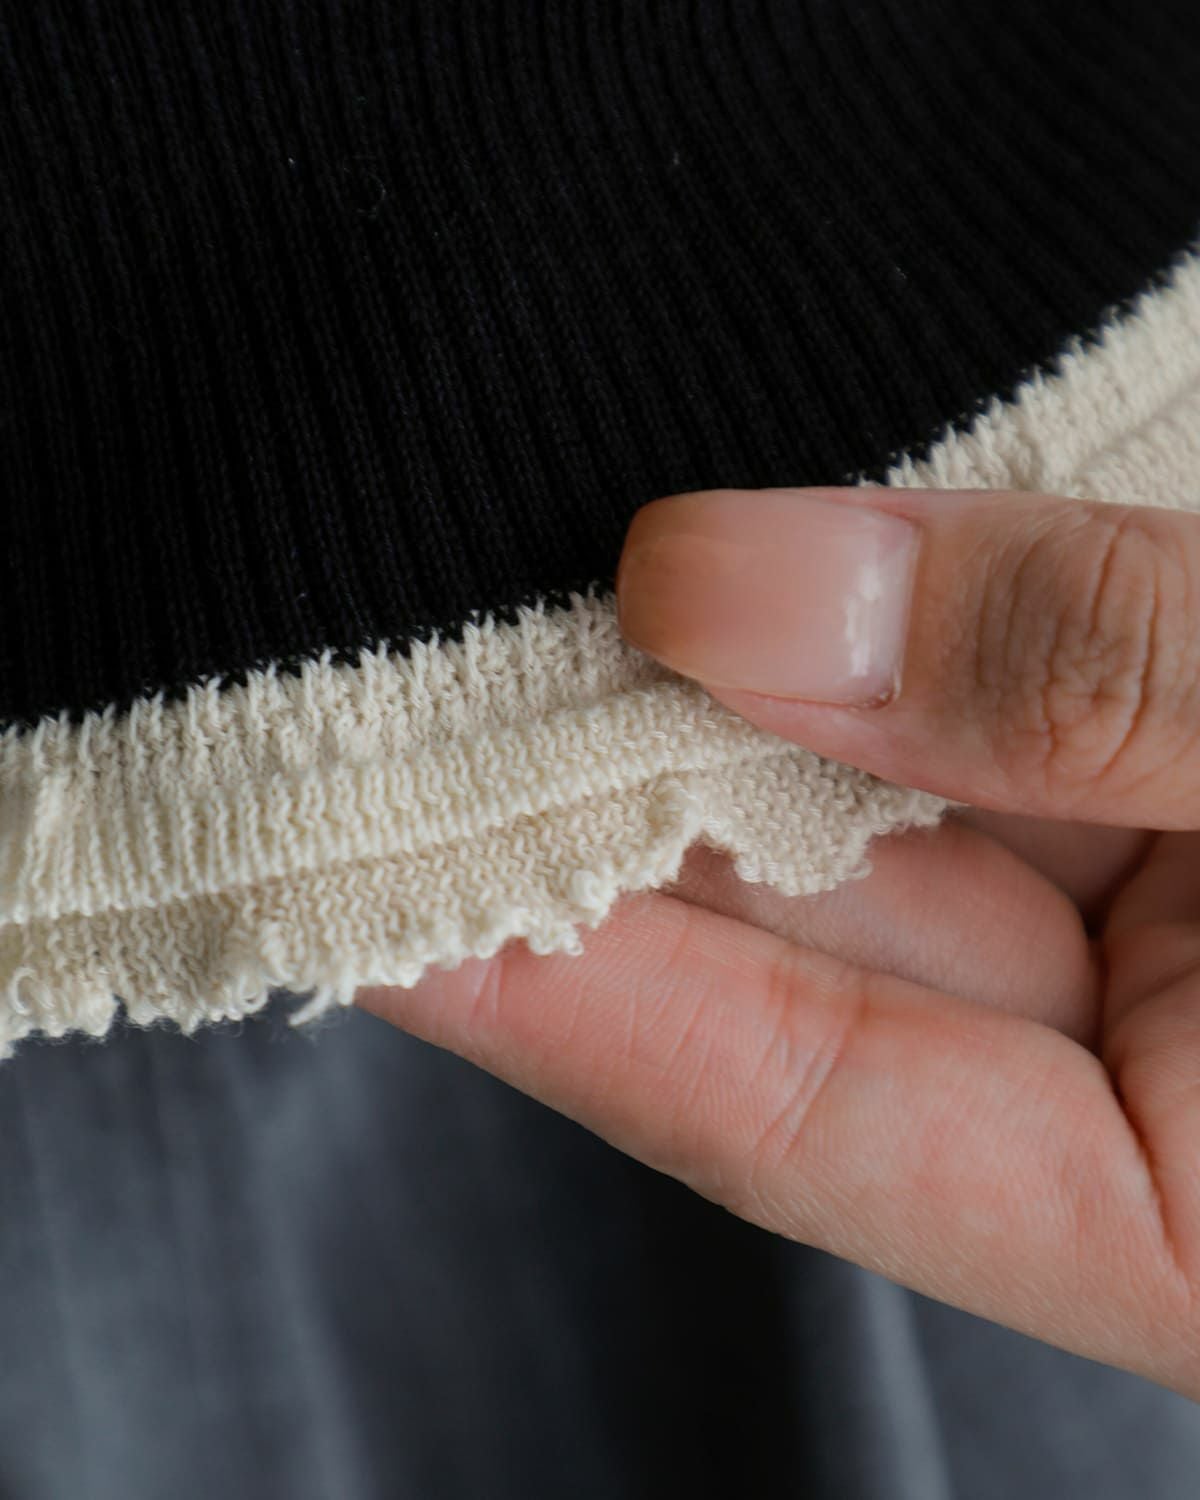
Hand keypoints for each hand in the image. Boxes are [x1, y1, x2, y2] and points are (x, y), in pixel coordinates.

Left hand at [360, 484, 1199, 1397]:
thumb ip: (1085, 680)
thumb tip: (726, 592)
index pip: (795, 1117)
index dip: (561, 993)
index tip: (367, 874)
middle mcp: (1171, 1070)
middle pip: (813, 948)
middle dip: (612, 802)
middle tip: (420, 679)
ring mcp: (1169, 907)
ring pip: (881, 811)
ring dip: (716, 691)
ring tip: (540, 591)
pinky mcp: (1170, 757)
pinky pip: (978, 703)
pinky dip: (857, 622)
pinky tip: (732, 548)